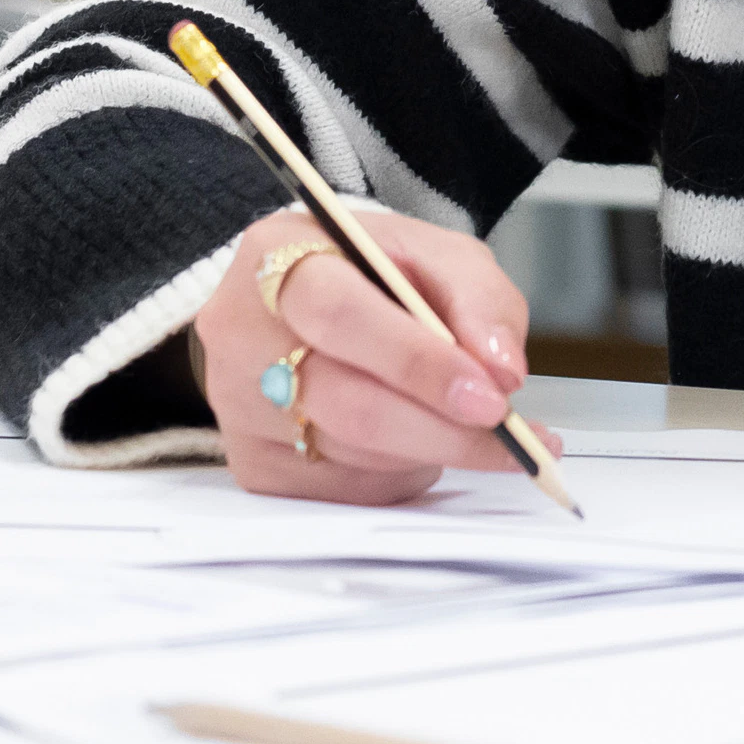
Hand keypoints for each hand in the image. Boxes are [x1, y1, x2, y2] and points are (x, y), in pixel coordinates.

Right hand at [190, 207, 545, 505]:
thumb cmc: (374, 276)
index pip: (342, 315)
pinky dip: (397, 472)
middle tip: (507, 437)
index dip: (418, 362)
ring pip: (351, 452)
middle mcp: (239, 332)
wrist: (313, 303)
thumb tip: (501, 371)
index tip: (489, 396)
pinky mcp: (252, 464)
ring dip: (429, 449)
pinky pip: (342, 488)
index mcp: (277, 256)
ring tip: (470, 428)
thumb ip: (479, 299)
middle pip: (344, 400)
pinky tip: (415, 440)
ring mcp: (235, 405)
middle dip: (440, 427)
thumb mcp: (435, 255)